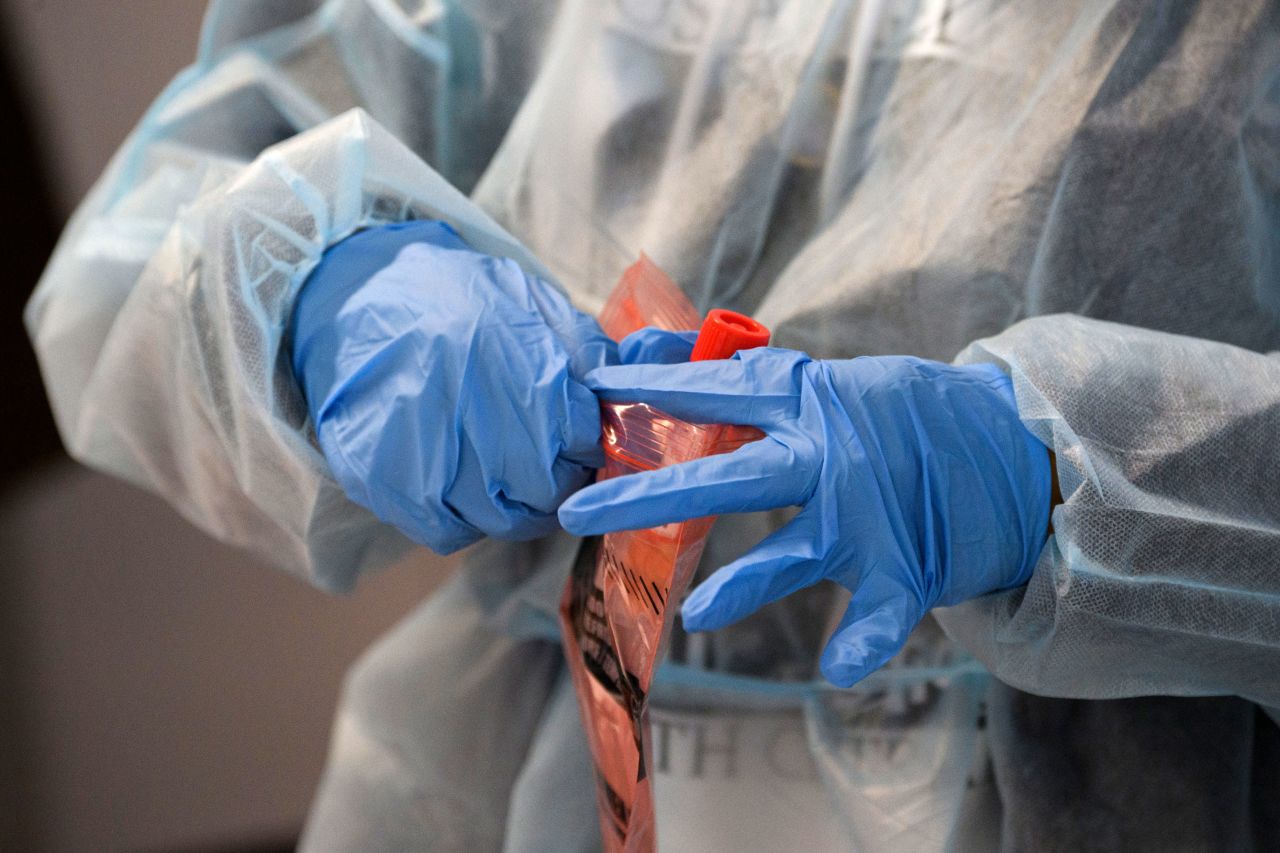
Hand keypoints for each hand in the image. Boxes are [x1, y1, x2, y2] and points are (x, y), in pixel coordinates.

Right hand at [291, 220, 615, 553]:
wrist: (360, 294)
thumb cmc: (458, 299)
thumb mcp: (534, 303)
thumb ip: (591, 350)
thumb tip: (646, 374)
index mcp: (527, 374)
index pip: (586, 444)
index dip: (588, 445)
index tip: (578, 438)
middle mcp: (482, 421)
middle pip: (550, 492)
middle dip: (559, 482)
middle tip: (546, 462)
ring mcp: (430, 457)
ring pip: (503, 521)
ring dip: (514, 505)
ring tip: (502, 470)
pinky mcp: (386, 482)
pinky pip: (448, 532)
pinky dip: (462, 519)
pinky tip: (460, 483)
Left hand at [558, 338, 1050, 685]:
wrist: (1014, 443)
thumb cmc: (911, 416)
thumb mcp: (840, 389)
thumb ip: (776, 401)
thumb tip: (691, 391)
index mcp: (811, 403)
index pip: (718, 390)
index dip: (654, 389)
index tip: (594, 387)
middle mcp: (829, 456)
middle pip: (726, 475)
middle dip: (649, 493)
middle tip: (576, 512)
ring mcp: (866, 516)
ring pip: (792, 554)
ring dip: (745, 586)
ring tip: (697, 614)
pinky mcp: (905, 566)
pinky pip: (879, 615)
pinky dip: (860, 643)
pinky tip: (836, 670)